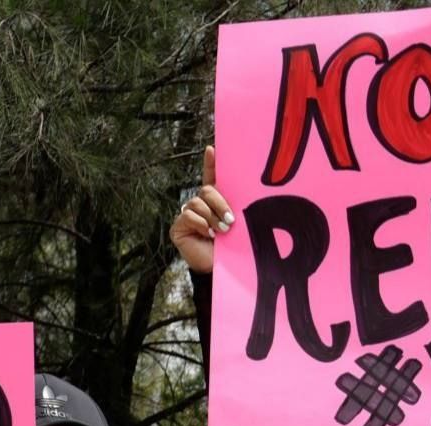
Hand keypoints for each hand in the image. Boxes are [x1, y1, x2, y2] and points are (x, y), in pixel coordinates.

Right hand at [170, 145, 233, 273]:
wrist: (223, 270)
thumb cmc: (234, 247)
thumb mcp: (239, 223)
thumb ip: (238, 207)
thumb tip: (250, 189)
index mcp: (217, 202)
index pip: (212, 177)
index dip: (211, 163)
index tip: (213, 149)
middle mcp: (201, 205)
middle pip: (207, 190)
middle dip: (220, 203)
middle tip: (231, 220)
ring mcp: (189, 214)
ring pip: (197, 202)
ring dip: (211, 217)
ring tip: (221, 231)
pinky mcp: (179, 226)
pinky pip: (188, 215)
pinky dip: (200, 223)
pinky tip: (207, 234)